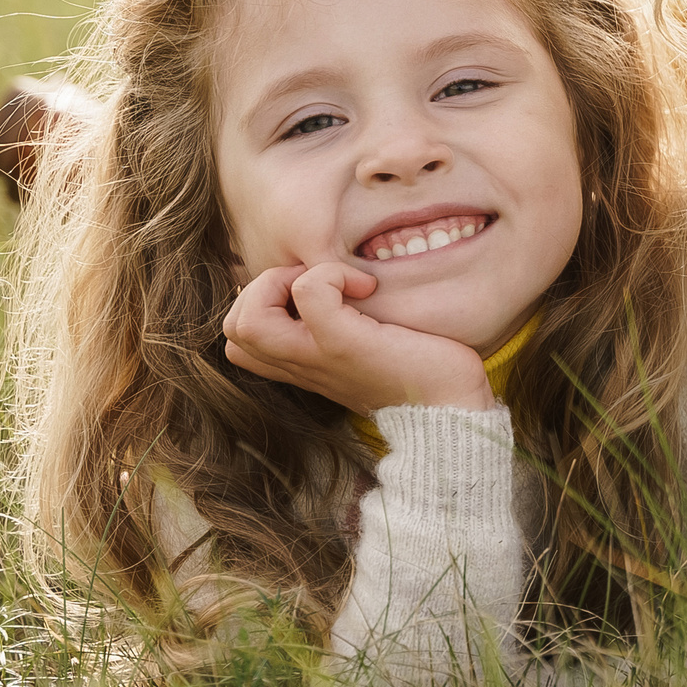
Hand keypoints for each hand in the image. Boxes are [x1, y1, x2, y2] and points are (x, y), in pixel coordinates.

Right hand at [222, 261, 493, 413]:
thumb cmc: (422, 375)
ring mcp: (318, 357)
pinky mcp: (345, 346)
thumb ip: (344, 329)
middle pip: (233, 329)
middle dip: (262, 287)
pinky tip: (367, 287)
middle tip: (317, 285)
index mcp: (304, 365)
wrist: (453, 412)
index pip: (240, 340)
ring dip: (282, 280)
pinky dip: (332, 274)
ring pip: (248, 319)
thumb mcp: (370, 351)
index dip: (262, 301)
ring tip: (330, 284)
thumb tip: (347, 287)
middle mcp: (302, 364)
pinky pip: (310, 293)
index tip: (316, 293)